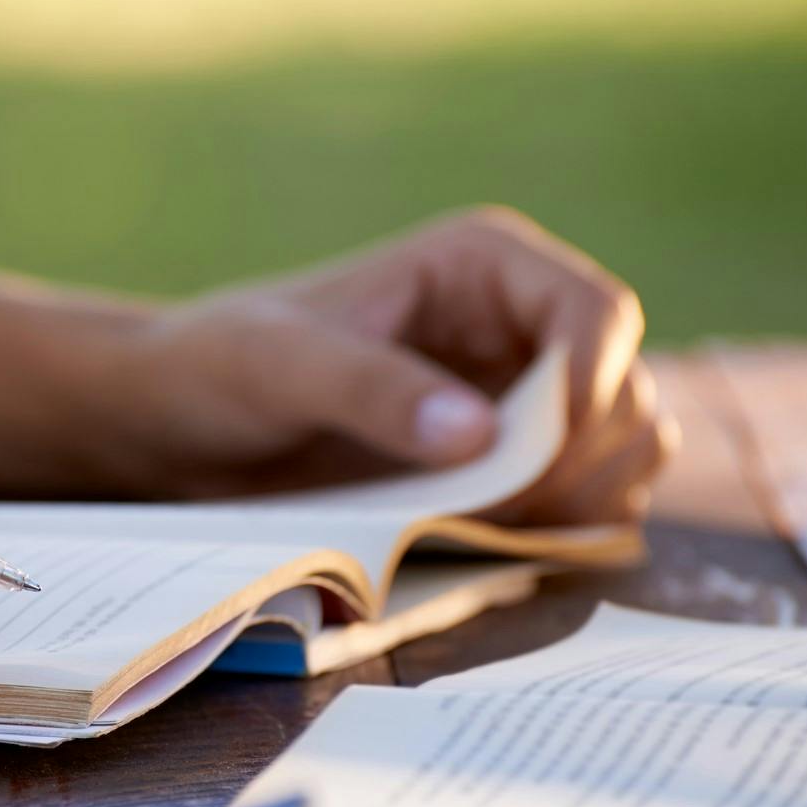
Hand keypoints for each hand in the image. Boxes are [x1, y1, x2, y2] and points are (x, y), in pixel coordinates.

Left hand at [97, 207, 676, 522]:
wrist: (183, 421)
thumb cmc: (221, 365)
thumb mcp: (281, 367)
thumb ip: (372, 391)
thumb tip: (478, 434)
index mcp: (484, 266)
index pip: (597, 314)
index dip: (594, 387)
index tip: (538, 458)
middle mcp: (521, 324)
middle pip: (623, 394)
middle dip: (582, 462)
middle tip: (500, 512)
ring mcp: (523, 396)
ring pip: (623, 451)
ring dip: (582, 502)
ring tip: (488, 526)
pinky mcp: (507, 461)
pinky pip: (584, 500)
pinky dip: (561, 529)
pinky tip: (489, 540)